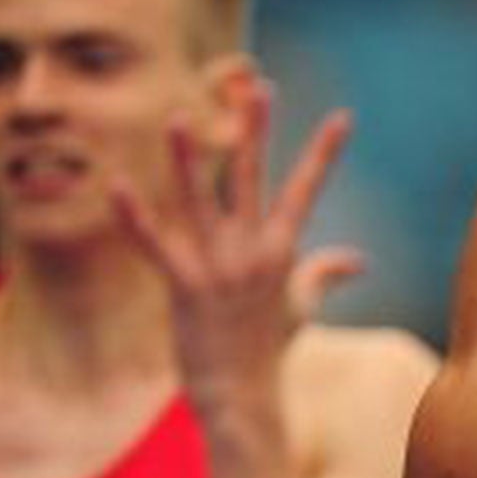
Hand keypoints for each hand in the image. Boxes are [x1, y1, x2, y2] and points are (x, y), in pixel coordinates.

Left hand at [114, 84, 361, 423]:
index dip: (325, 152)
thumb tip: (358, 261)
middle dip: (254, 129)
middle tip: (257, 85)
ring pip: (202, 202)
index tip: (343, 117)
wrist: (244, 392)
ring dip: (188, 160)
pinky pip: (157, 245)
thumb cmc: (272, 346)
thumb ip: (326, 273)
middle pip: (253, 177)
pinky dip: (136, 218)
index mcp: (283, 250)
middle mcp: (254, 251)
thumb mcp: (304, 305)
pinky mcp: (187, 286)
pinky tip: (117, 188)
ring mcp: (221, 267)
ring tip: (177, 119)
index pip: (306, 189)